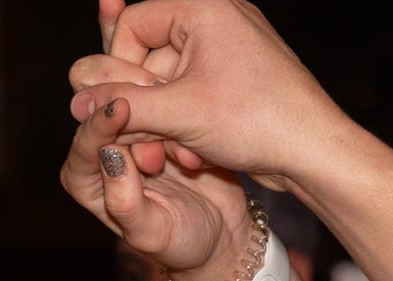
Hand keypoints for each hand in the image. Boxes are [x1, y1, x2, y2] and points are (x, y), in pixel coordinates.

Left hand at [60, 77, 251, 280]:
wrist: (223, 236)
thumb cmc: (181, 243)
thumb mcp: (151, 232)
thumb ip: (125, 202)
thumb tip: (108, 156)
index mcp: (86, 178)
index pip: (87, 141)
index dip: (103, 123)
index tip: (122, 107)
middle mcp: (104, 150)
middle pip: (110, 111)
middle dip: (140, 114)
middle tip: (169, 134)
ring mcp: (134, 133)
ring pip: (141, 101)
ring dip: (166, 117)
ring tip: (188, 157)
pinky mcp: (163, 122)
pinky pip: (168, 101)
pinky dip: (184, 112)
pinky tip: (197, 145)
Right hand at [66, 0, 346, 191]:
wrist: (317, 153)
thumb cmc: (258, 121)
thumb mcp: (179, 114)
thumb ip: (123, 105)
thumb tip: (75, 103)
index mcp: (203, 5)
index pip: (133, 25)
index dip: (122, 71)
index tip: (128, 109)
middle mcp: (219, 15)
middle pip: (151, 55)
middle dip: (148, 103)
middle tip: (153, 141)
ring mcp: (231, 46)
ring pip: (171, 80)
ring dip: (168, 121)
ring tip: (181, 152)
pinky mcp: (240, 76)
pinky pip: (195, 92)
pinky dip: (190, 123)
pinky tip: (200, 154)